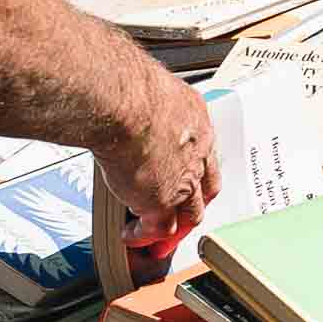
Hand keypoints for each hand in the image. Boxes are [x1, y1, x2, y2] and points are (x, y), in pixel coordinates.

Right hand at [101, 64, 220, 274]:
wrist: (122, 101)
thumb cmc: (126, 85)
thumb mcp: (144, 89)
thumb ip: (139, 102)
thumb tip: (117, 96)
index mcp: (194, 117)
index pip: (204, 151)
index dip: (194, 169)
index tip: (185, 177)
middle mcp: (197, 149)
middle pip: (205, 188)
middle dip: (192, 205)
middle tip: (181, 216)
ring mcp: (183, 179)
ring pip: (189, 214)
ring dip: (174, 228)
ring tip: (159, 236)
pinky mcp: (162, 201)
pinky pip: (159, 229)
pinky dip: (146, 236)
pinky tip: (132, 235)